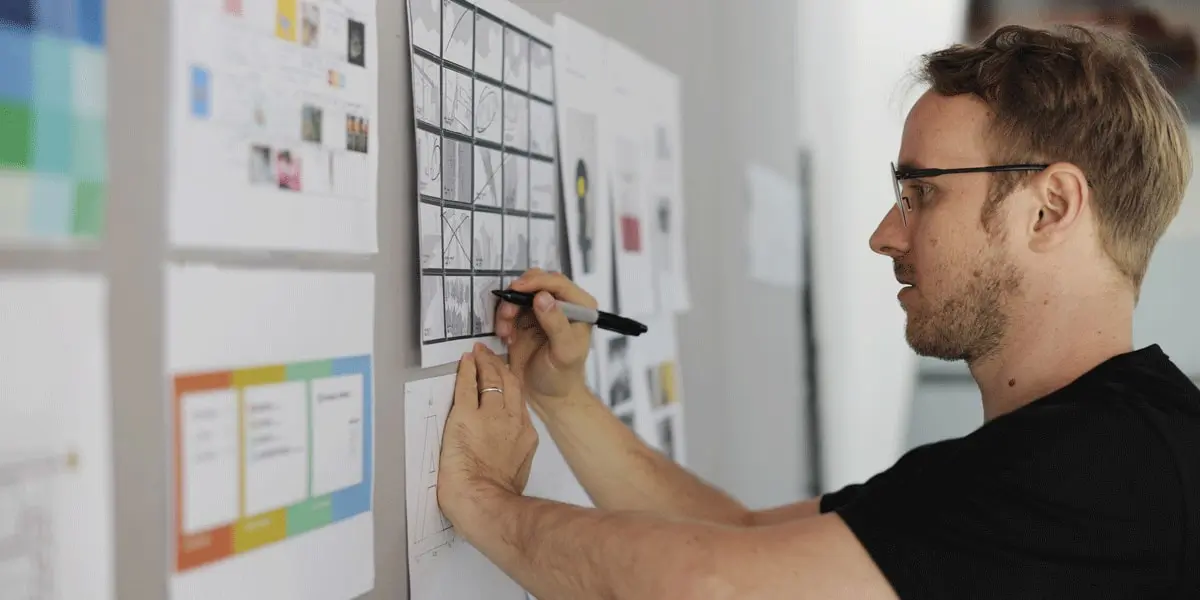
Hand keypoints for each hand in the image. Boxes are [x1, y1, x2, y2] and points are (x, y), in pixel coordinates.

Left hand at [437, 344, 538, 528]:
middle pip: (509, 385)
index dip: (512, 387)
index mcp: (525, 436)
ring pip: (491, 381)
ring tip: (480, 353)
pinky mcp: (465, 416)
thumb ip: (514, 457)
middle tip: (492, 356)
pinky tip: (465, 361)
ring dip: (485, 364)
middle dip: (500, 368)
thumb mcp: (517, 473)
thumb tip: (505, 458)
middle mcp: (511, 421)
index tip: (506, 378)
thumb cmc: (499, 500)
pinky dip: (466, 371)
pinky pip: (467, 386)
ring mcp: (489, 416)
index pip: (519, 404)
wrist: (486, 504)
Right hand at [495, 269, 595, 402]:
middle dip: (518, 295)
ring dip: (508, 309)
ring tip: (506, 332)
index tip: (517, 289)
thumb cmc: (562, 376)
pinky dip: (504, 320)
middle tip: (508, 314)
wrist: (548, 396)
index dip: (536, 282)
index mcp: (580, 307)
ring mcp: (542, 310)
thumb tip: (543, 297)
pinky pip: (510, 308)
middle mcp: (562, 304)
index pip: (557, 283)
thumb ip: (556, 324)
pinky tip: (507, 337)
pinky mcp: (525, 319)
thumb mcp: (564, 352)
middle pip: (536, 281)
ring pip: (519, 294)